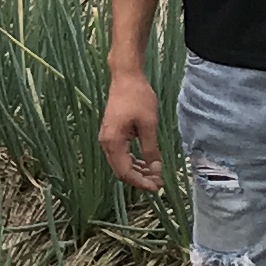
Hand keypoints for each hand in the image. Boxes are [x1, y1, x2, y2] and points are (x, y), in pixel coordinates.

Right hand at [101, 67, 163, 192]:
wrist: (126, 77)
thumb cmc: (138, 97)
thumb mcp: (148, 125)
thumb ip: (151, 149)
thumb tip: (155, 170)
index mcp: (113, 142)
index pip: (124, 172)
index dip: (140, 182)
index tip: (157, 187)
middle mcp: (106, 143)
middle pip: (120, 171)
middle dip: (139, 179)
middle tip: (158, 183)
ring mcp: (107, 138)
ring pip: (120, 164)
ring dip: (137, 171)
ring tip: (155, 174)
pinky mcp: (112, 134)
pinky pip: (121, 154)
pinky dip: (133, 161)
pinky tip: (146, 162)